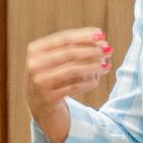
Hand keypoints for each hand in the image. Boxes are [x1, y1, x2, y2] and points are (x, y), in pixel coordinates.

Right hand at [25, 27, 112, 142]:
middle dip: (92, 50)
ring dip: (93, 67)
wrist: (39, 108)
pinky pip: (74, 87)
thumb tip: (102, 40)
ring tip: (106, 65)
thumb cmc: (53, 78)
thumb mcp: (58, 61)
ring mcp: (40, 82)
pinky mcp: (48, 98)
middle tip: (108, 49)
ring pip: (73, 70)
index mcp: (35, 50)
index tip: (101, 35)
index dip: (84, 36)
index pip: (63, 39)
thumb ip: (76, 48)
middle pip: (69, 53)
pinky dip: (87, 83)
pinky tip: (96, 81)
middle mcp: (34, 65)